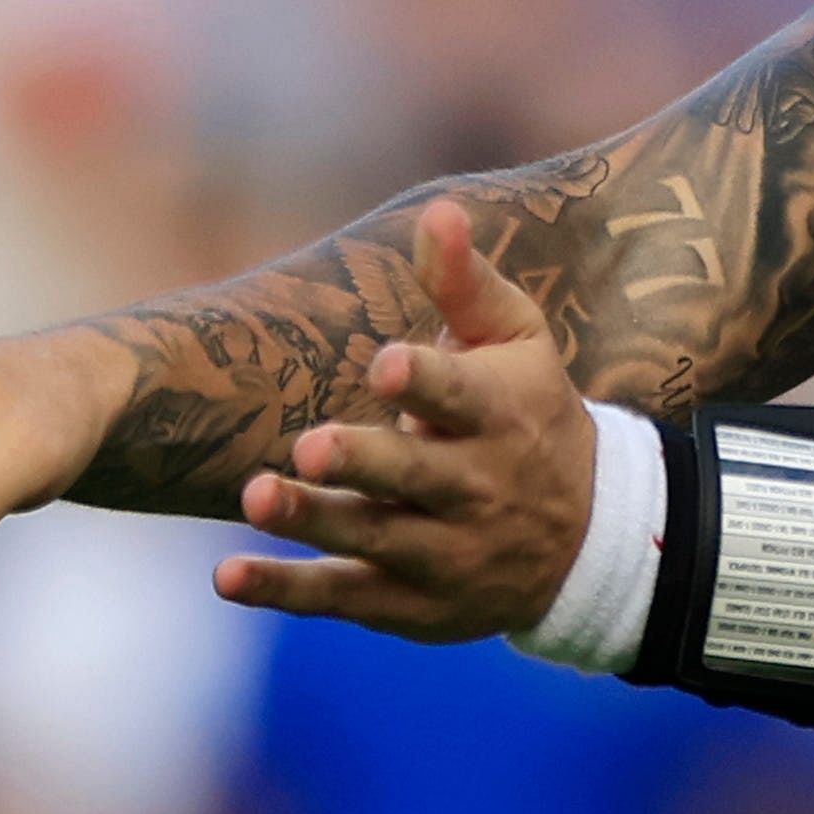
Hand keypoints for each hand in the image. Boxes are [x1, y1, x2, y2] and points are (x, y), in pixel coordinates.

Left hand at [213, 204, 597, 641]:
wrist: (586, 540)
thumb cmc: (529, 413)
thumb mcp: (517, 344)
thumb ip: (466, 284)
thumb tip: (438, 210)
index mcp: (502, 415)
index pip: (464, 396)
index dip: (427, 381)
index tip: (387, 364)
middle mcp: (477, 488)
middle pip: (416, 476)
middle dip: (364, 462)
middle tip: (308, 447)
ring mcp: (444, 552)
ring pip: (375, 538)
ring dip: (313, 521)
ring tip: (255, 498)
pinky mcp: (411, 603)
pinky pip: (345, 597)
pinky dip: (286, 591)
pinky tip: (227, 576)